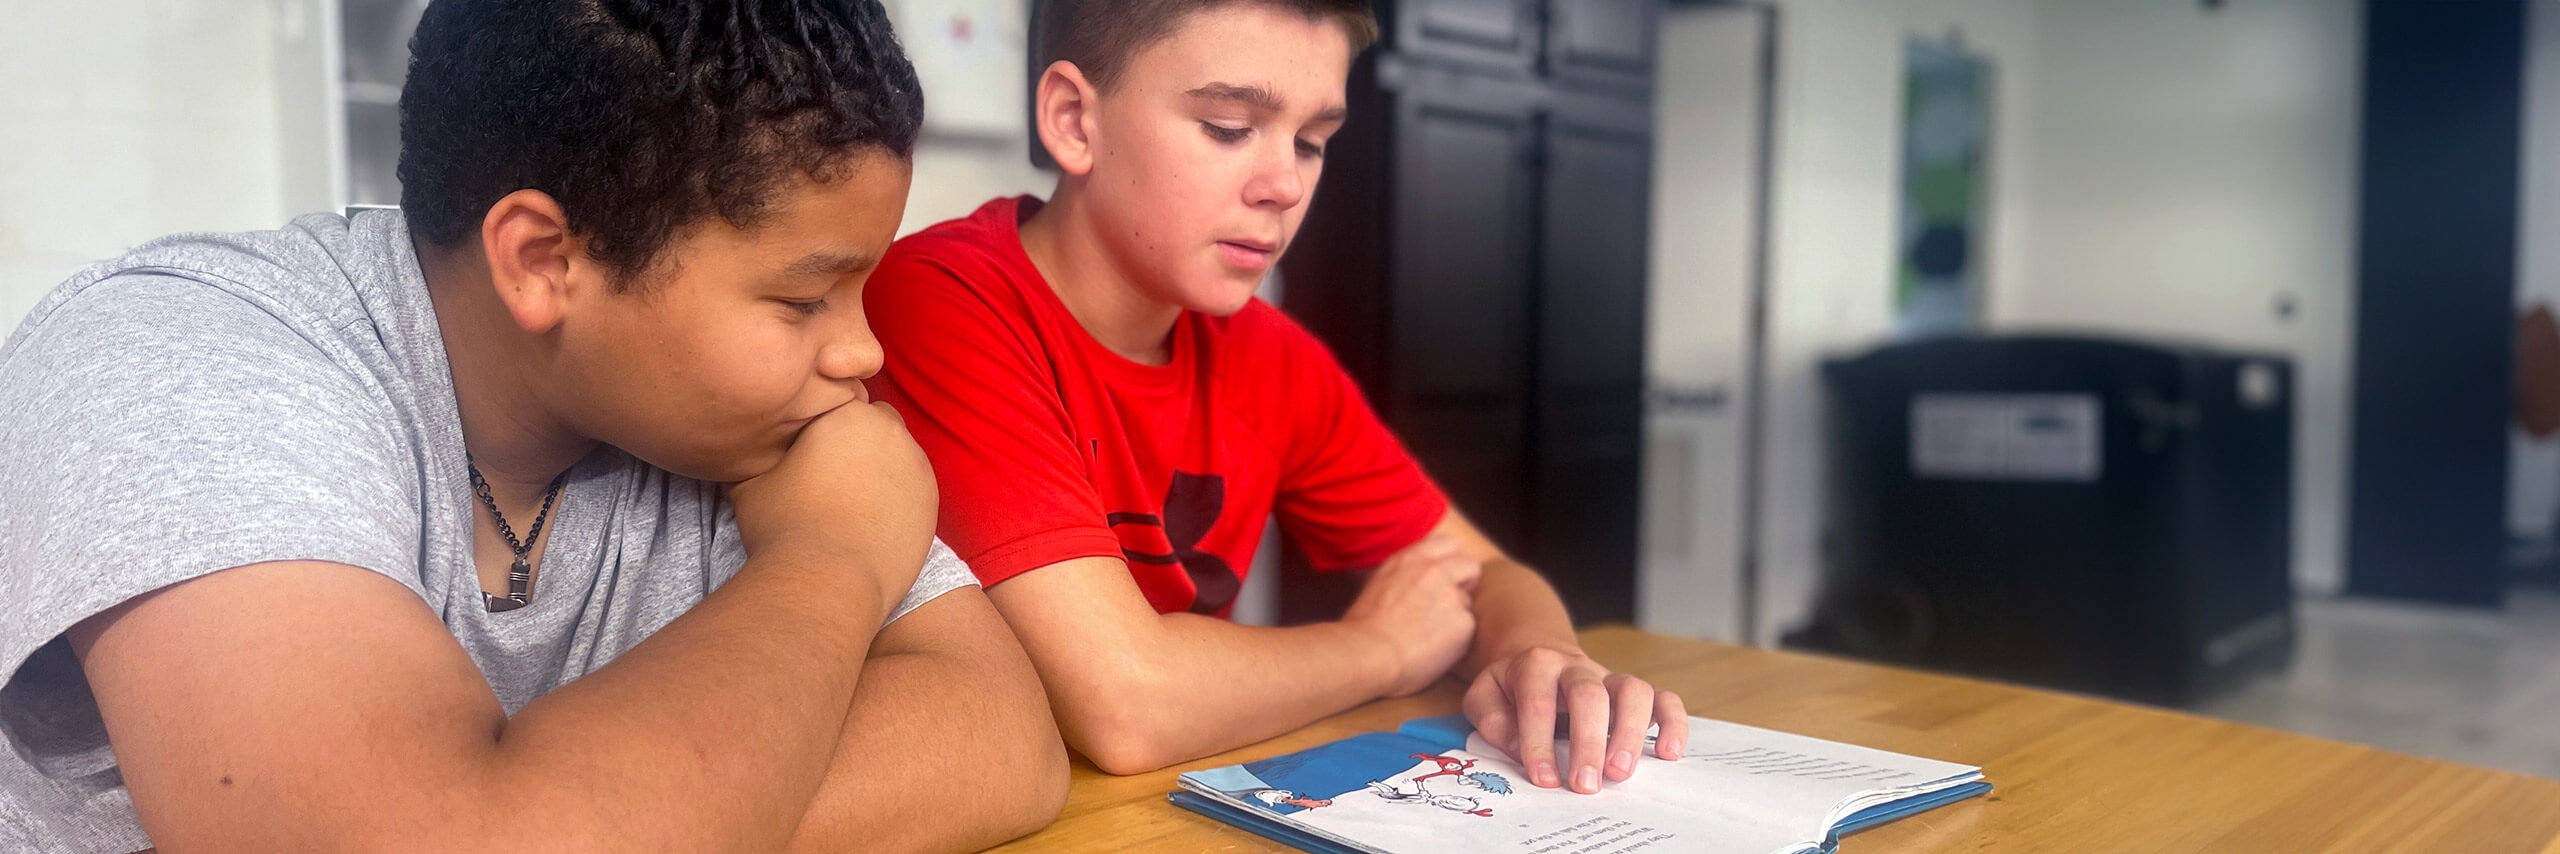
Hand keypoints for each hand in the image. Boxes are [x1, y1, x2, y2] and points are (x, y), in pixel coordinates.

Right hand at [729, 400, 938, 601]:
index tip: (810, 451)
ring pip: (898, 458)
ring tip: (849, 505)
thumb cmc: (784, 526)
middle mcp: (893, 433)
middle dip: (858, 442)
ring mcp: (918, 469)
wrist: (827, 582)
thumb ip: (761, 452)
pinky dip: (896, 500)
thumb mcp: (751, 479)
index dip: (825, 425)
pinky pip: (912, 491)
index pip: (843, 402)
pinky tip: (870, 523)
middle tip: (830, 475)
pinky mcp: (932, 504)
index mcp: (850, 414)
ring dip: (880, 470)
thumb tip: (751, 448)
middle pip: (876, 425)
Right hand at [1341, 534, 1481, 697]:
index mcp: (1411, 559)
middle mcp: (1435, 571)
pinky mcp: (1464, 623)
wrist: (1368, 653)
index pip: (1447, 544)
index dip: (1450, 562)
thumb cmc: (1363, 627)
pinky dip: (1457, 640)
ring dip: (1456, 616)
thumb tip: (1418, 578)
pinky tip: (1435, 649)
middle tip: (1449, 605)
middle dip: (1466, 583)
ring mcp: (1452, 596)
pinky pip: (1469, 629)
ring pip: (1467, 603)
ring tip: (1432, 635)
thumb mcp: (1380, 582)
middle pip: (1470, 566)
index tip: (1444, 578)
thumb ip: (1406, 573)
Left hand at [1463, 646, 1686, 793]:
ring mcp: (1609, 678)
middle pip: (1590, 695)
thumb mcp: (1485, 695)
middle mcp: (1577, 667)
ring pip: (1633, 691)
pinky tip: (1668, 754)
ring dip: (1629, 733)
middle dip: (1588, 742)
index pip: (1538, 702)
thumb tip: (1518, 746)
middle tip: (1585, 784)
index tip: (1543, 778)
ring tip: (1619, 773)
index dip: (1539, 742)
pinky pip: (1664, 698)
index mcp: (1536, 665)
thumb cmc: (1512, 686)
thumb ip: (1492, 718)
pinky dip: (1673, 723)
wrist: (1540, 655)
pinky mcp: (1632, 692)